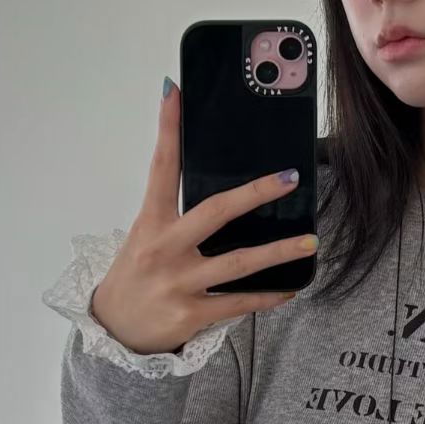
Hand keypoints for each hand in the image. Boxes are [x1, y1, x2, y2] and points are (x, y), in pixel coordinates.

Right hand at [88, 81, 314, 354]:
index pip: (161, 168)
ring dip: (279, 251)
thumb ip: (175, 215)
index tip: (175, 92)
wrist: (115, 331)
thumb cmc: (136, 276)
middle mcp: (165, 248)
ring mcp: (179, 282)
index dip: (167, 128)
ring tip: (309, 242)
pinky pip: (238, 302)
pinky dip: (267, 296)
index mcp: (151, 222)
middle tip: (289, 179)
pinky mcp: (191, 313)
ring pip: (238, 263)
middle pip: (215, 212)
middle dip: (255, 193)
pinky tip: (290, 288)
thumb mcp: (145, 238)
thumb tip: (220, 193)